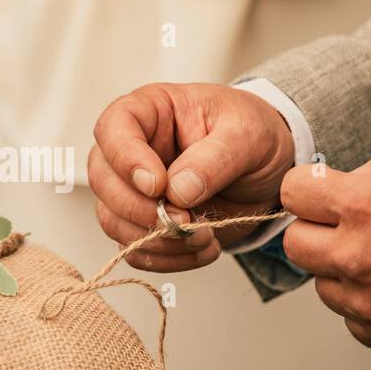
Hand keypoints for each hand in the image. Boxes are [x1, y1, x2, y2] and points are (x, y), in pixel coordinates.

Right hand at [89, 83, 296, 270]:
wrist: (267, 169)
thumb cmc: (252, 135)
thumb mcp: (248, 135)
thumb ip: (215, 158)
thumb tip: (177, 191)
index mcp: (150, 111)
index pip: (113, 128)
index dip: (126, 160)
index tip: (158, 185)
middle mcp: (132, 150)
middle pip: (103, 180)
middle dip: (140, 210)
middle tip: (185, 221)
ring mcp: (132, 189)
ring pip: (112, 220)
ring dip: (156, 240)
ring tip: (205, 237)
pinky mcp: (143, 223)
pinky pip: (135, 249)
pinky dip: (167, 258)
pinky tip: (203, 249)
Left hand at [280, 143, 370, 355]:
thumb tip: (344, 182)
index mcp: (362, 205)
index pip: (293, 192)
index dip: (308, 189)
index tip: (324, 192)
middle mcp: (354, 256)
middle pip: (295, 244)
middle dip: (316, 231)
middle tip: (348, 227)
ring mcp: (366, 301)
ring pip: (322, 284)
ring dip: (342, 271)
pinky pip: (352, 318)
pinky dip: (367, 304)